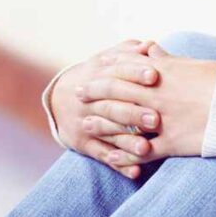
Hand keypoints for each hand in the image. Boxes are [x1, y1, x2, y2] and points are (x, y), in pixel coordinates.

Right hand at [50, 39, 161, 178]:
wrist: (59, 96)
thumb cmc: (99, 75)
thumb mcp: (108, 60)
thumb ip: (129, 52)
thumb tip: (150, 45)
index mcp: (98, 75)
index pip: (117, 72)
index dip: (135, 73)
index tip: (155, 76)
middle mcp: (89, 100)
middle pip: (112, 106)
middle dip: (133, 112)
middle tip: (156, 119)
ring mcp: (85, 123)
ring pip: (107, 134)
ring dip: (127, 142)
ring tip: (147, 149)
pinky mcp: (83, 144)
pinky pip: (101, 155)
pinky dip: (119, 164)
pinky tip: (135, 171)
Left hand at [80, 44, 215, 164]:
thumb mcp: (195, 64)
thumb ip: (168, 59)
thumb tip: (150, 48)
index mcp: (163, 73)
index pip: (125, 69)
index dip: (105, 71)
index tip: (92, 72)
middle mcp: (157, 95)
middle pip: (116, 93)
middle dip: (94, 93)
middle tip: (78, 95)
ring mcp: (162, 120)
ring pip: (122, 122)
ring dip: (101, 124)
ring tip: (85, 125)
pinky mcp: (172, 142)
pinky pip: (141, 151)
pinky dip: (124, 155)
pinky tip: (111, 157)